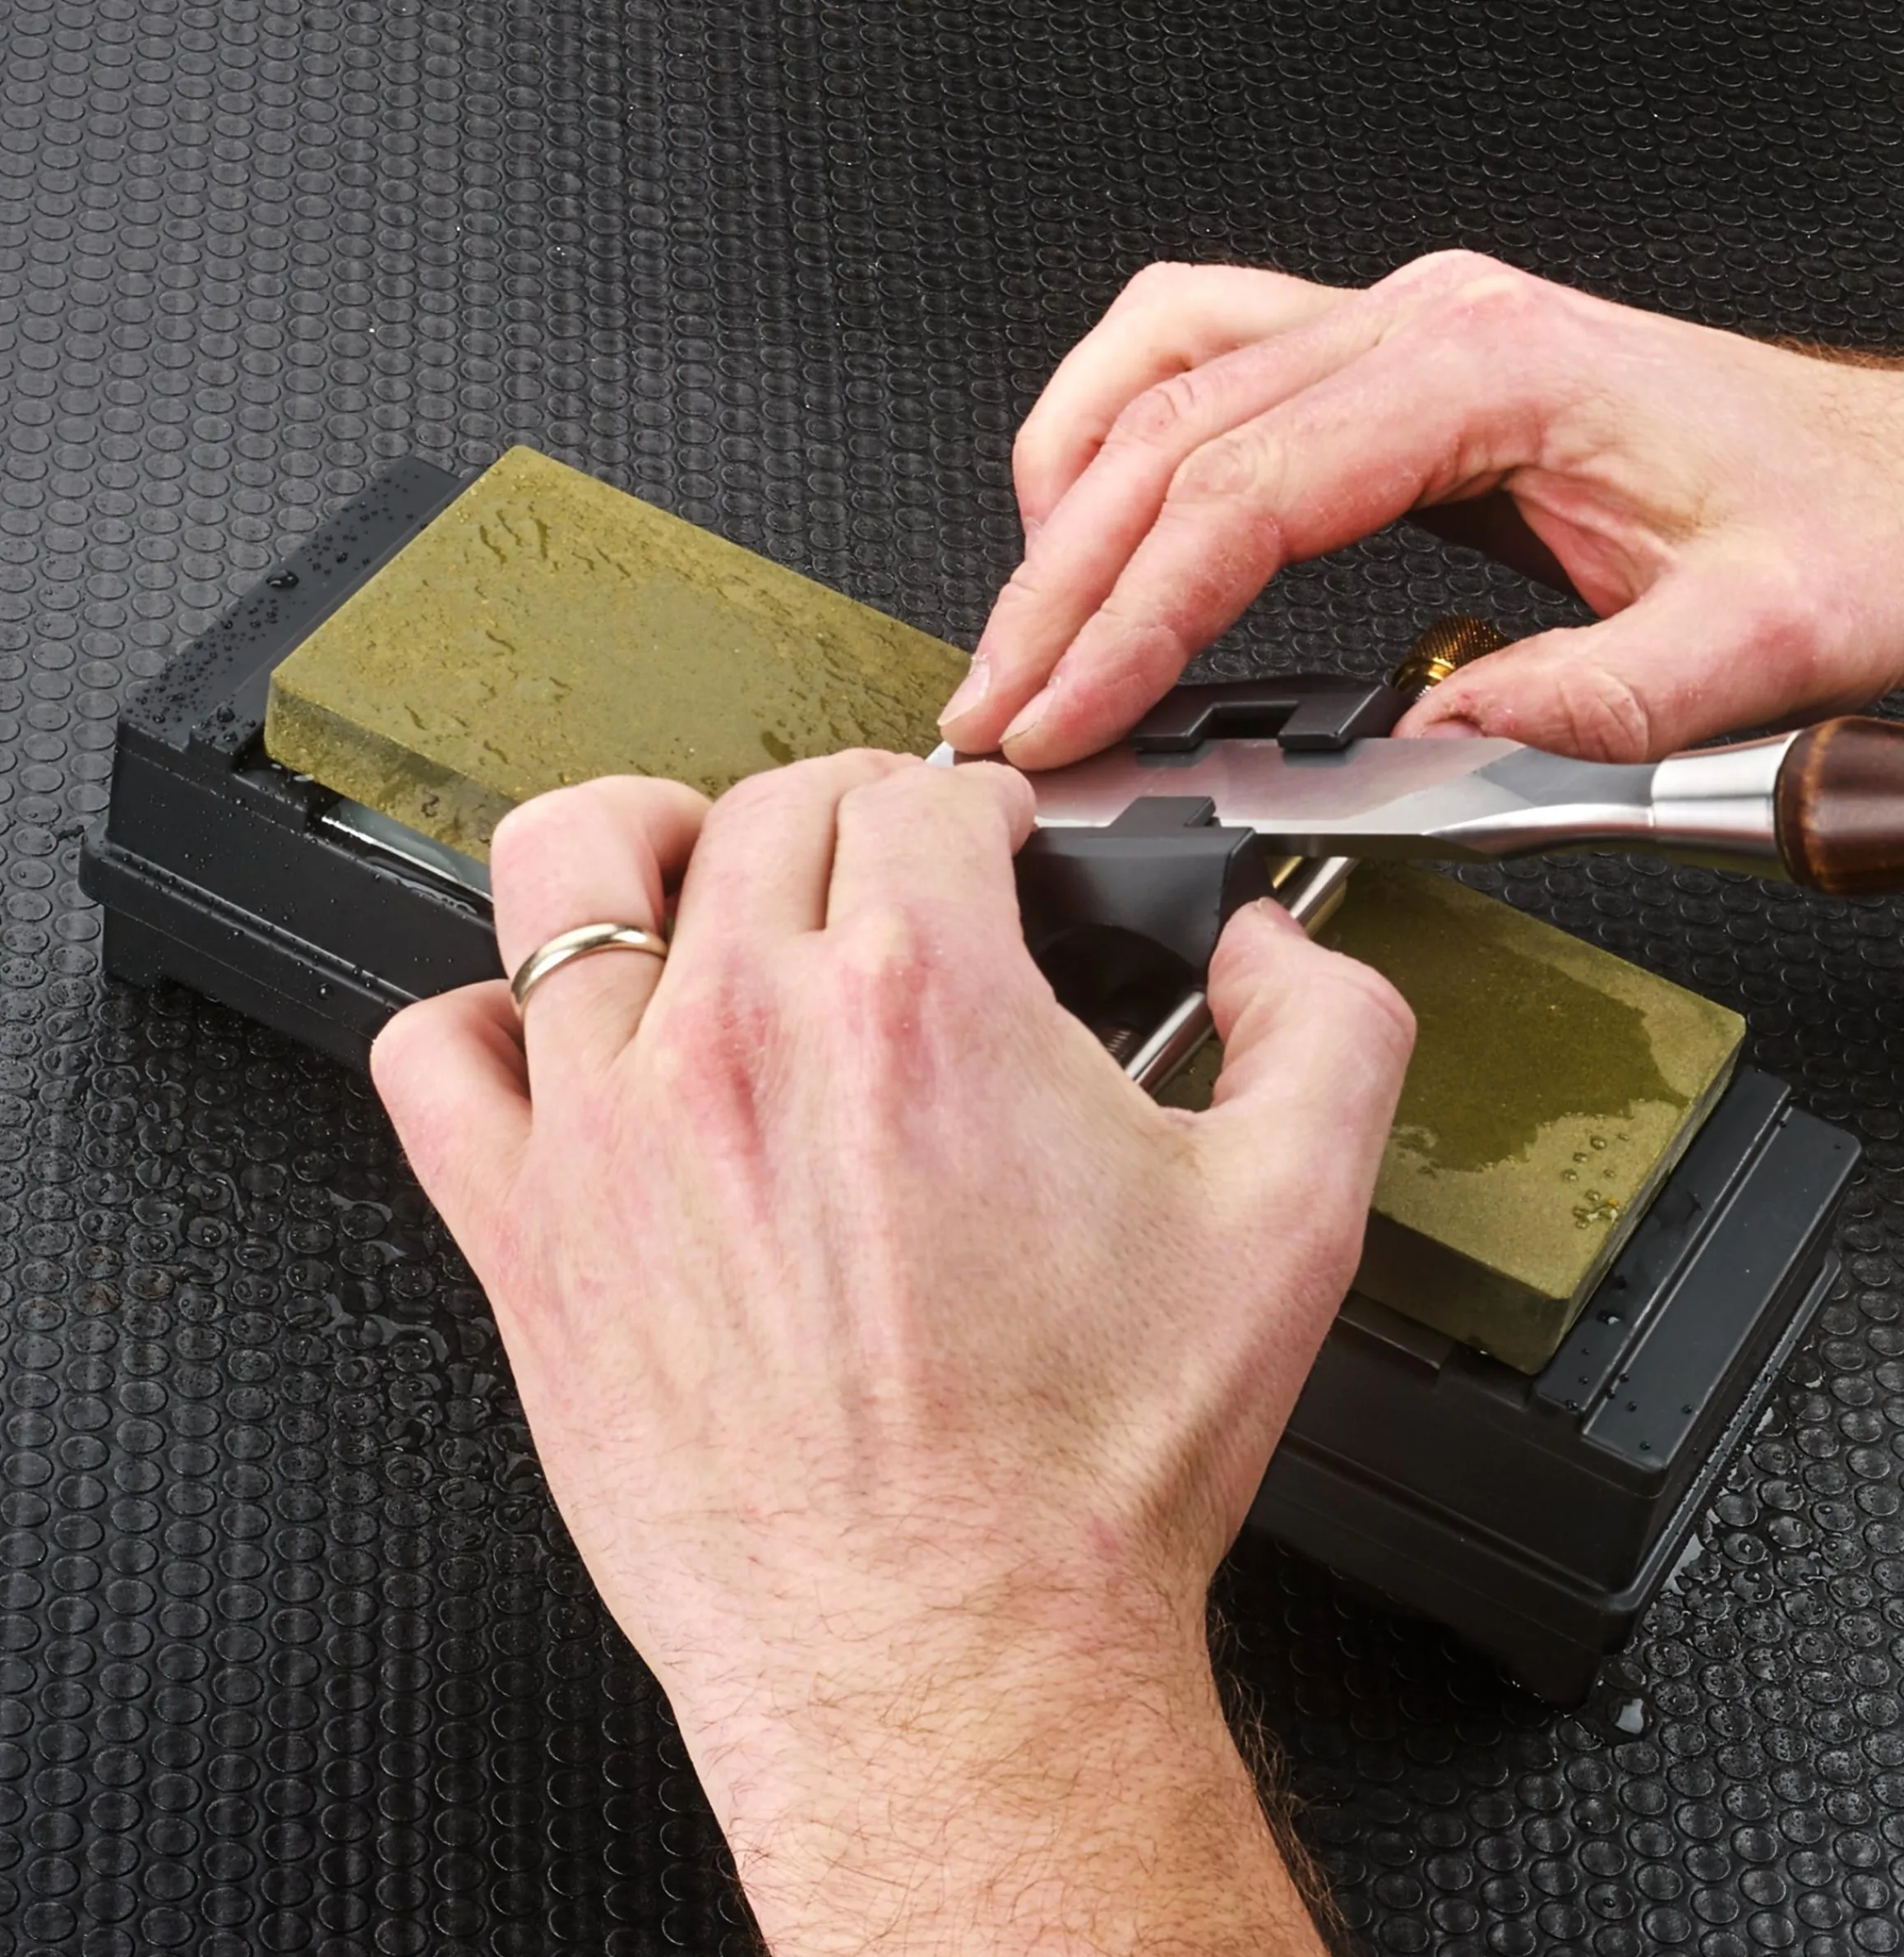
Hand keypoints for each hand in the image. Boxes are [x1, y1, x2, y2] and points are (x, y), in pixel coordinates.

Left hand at [373, 753, 1409, 1956]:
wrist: (949, 1662)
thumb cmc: (1083, 1473)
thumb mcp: (1293, 1225)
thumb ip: (1323, 1034)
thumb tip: (1270, 950)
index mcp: (922, 1002)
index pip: (921, 797)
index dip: (974, 807)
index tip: (986, 845)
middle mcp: (747, 1037)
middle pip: (766, 809)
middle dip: (846, 815)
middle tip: (883, 874)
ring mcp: (613, 1130)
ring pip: (570, 870)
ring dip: (645, 844)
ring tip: (694, 883)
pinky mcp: (528, 1237)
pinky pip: (436, 1058)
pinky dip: (484, 1020)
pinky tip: (555, 1045)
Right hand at [939, 250, 1903, 766]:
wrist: (1895, 479)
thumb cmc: (1841, 531)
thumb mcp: (1754, 640)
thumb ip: (1594, 703)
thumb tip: (1426, 750)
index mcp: (1492, 374)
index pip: (1244, 491)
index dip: (1129, 615)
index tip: (1061, 715)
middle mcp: (1426, 327)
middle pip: (1169, 434)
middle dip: (1058, 586)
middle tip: (996, 704)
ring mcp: (1399, 333)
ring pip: (1162, 374)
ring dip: (1065, 500)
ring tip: (1020, 628)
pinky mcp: (1388, 368)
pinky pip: (1203, 354)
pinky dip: (1117, 434)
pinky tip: (1090, 515)